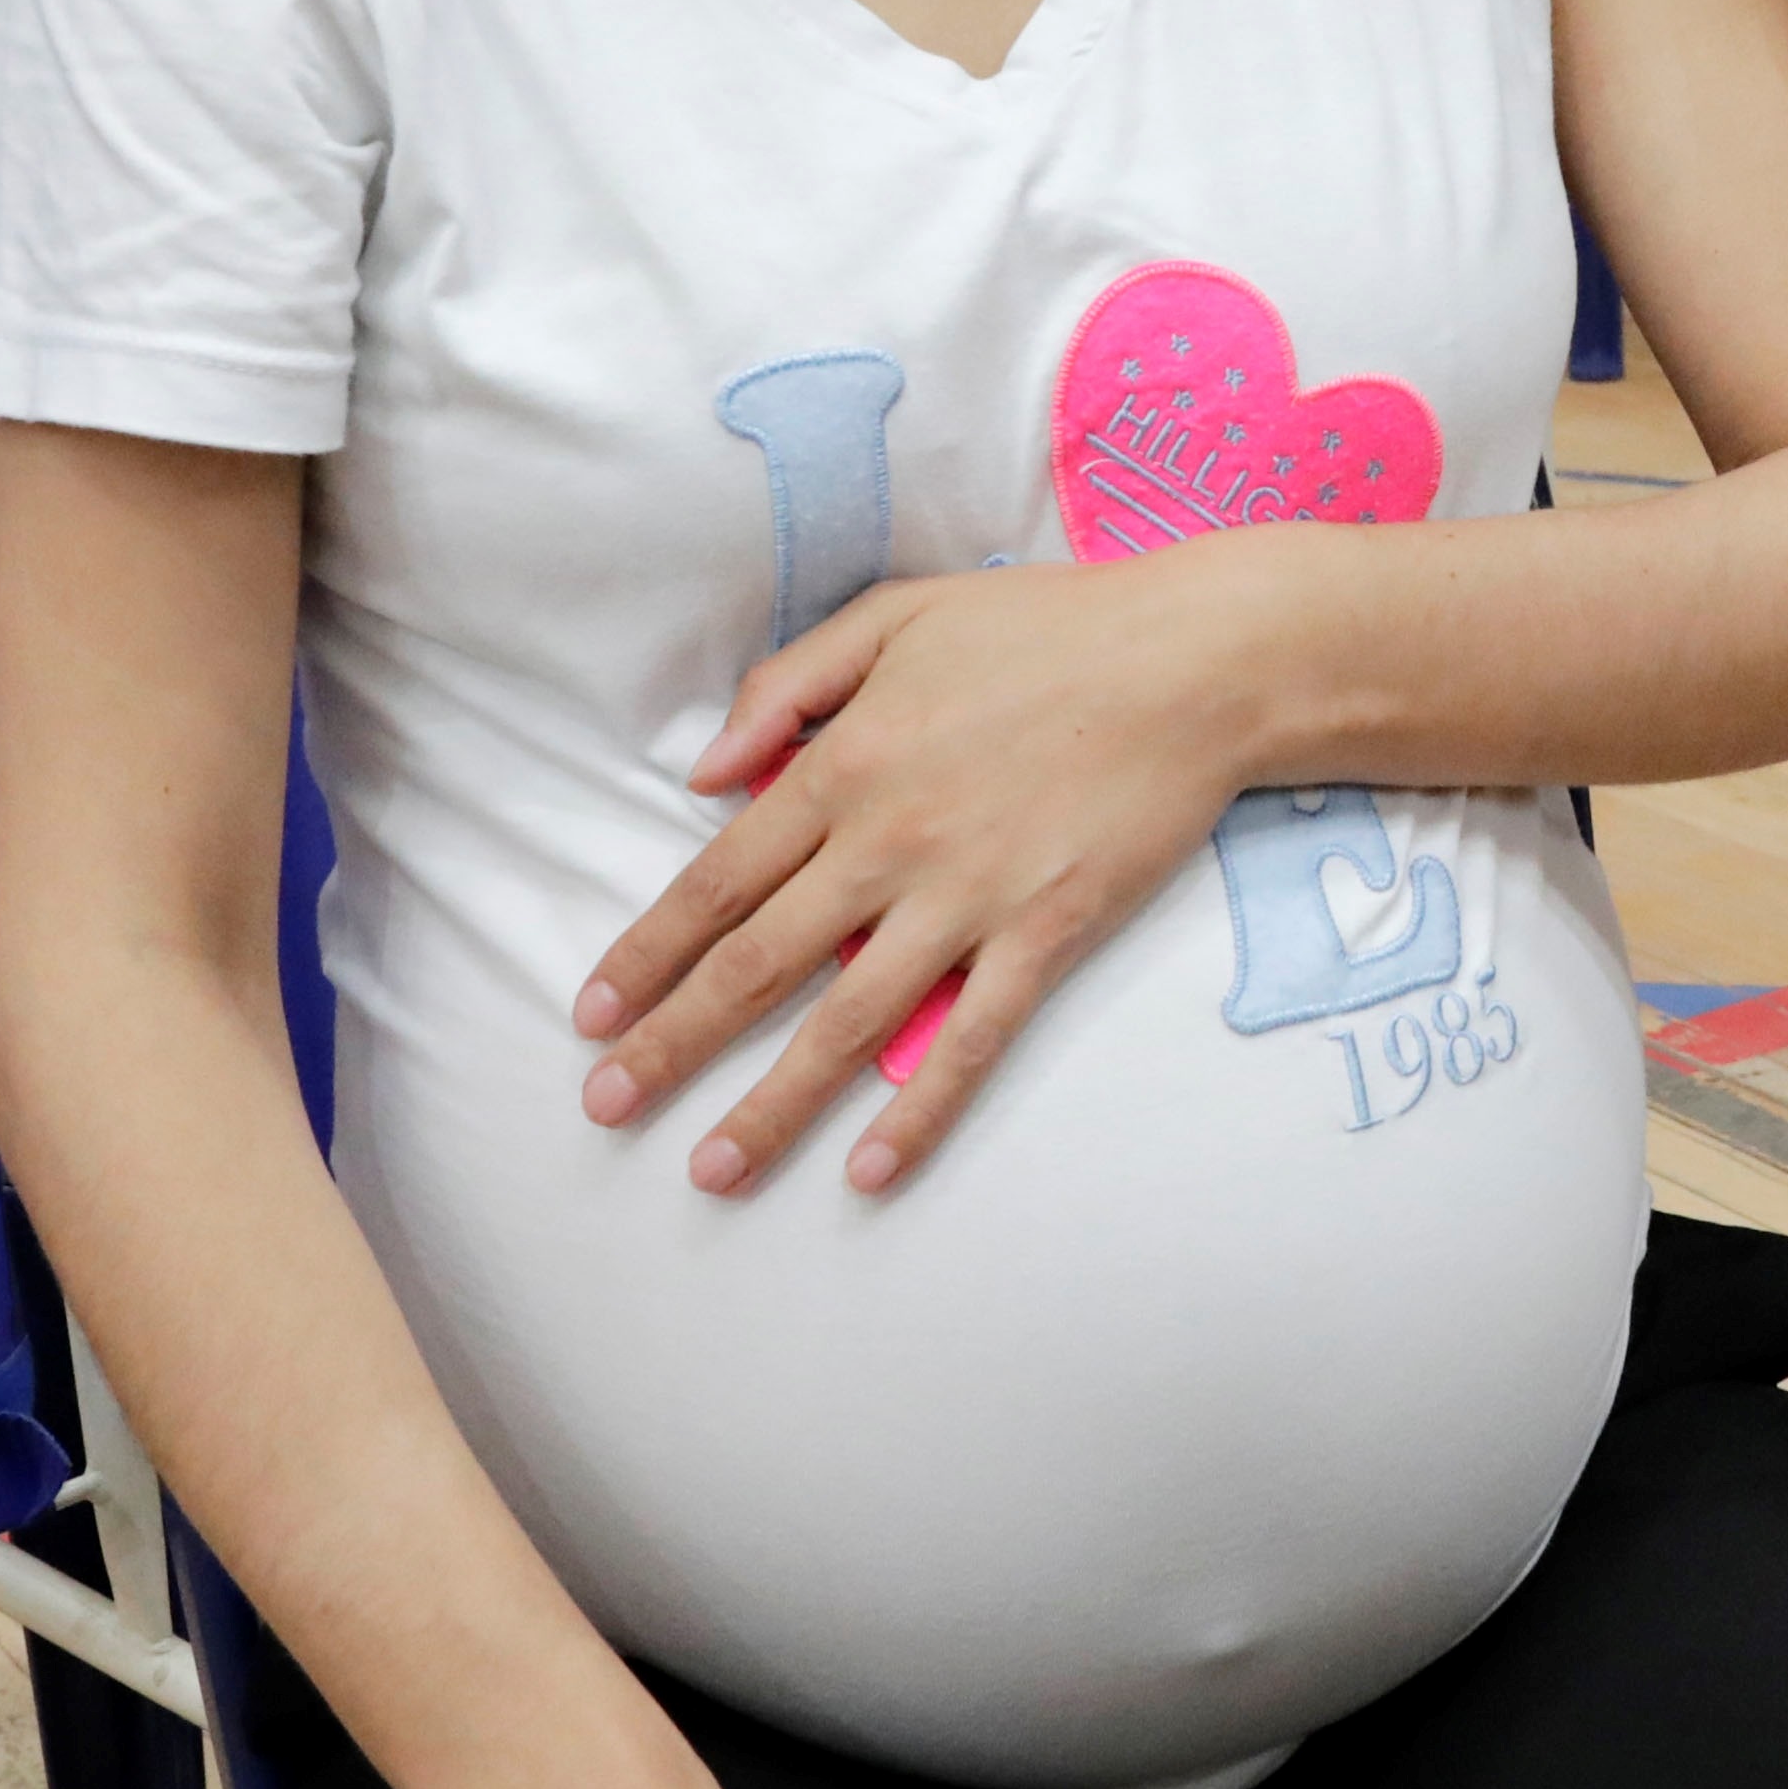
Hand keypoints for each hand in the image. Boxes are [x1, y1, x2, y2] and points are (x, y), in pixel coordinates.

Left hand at [571, 556, 1276, 1195]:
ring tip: (710, 1170)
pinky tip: (869, 1173)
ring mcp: (968, 898)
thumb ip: (787, 685)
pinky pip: (971, 1040)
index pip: (718, 878)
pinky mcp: (1047, 934)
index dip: (649, 951)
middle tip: (606, 1107)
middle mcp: (889, 843)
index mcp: (844, 764)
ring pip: (847, 1022)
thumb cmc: (1046, 625)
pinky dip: (918, 1113)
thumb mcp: (896, 615)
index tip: (592, 1012)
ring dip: (771, 1104)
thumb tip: (705, 772)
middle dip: (673, 1043)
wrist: (1195, 659)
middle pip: (758, 962)